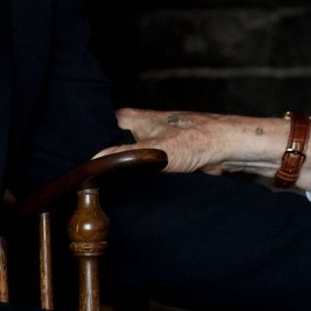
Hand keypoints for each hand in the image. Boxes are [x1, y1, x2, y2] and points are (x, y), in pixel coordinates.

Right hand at [101, 108, 310, 187]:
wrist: (233, 148)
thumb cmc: (198, 140)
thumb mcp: (155, 152)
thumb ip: (123, 157)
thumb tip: (91, 163)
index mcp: (131, 118)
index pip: (97, 128)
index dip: (87, 146)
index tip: (77, 166)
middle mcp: (141, 126)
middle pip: (113, 146)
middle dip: (104, 163)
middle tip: (91, 184)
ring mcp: (155, 141)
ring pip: (130, 160)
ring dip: (124, 173)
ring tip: (108, 190)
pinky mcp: (168, 156)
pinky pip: (147, 170)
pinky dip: (143, 180)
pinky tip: (136, 192)